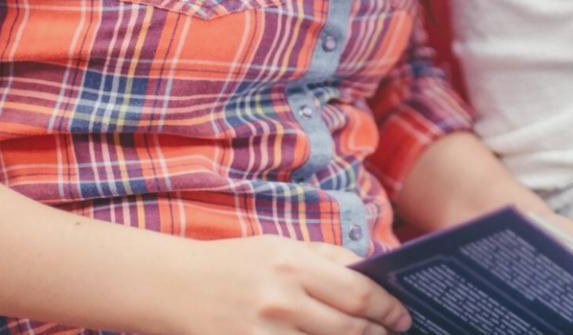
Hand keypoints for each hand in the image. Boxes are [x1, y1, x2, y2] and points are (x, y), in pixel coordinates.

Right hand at [159, 235, 411, 334]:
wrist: (170, 285)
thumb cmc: (232, 263)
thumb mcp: (279, 246)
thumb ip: (326, 258)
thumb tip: (372, 272)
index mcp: (293, 264)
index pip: (358, 292)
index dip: (388, 309)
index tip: (402, 317)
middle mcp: (281, 300)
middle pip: (349, 328)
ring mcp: (263, 332)